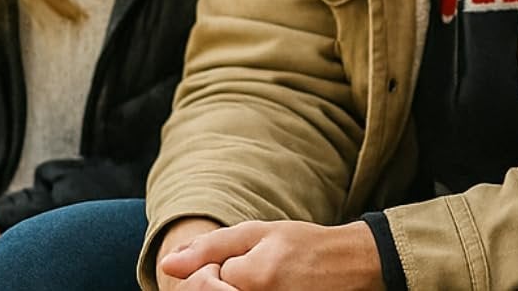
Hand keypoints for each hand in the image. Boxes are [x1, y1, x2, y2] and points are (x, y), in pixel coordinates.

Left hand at [159, 220, 383, 290]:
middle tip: (256, 274)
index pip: (206, 279)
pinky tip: (274, 287)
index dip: (219, 267)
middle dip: (227, 283)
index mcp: (255, 275)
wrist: (351, 265)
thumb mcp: (261, 233)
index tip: (245, 260)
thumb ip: (211, 247)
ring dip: (239, 287)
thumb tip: (166, 265)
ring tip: (265, 281)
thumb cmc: (304, 244)